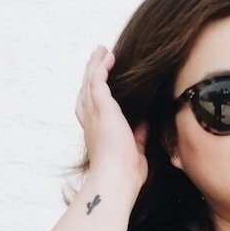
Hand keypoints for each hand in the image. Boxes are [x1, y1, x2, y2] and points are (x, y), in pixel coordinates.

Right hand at [75, 46, 147, 199]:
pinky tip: (108, 56)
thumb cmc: (125, 174)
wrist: (116, 179)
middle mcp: (90, 121)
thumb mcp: (134, 151)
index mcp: (96, 133)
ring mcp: (93, 113)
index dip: (92, 94)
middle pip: (85, 90)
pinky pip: (98, 80)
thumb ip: (137, 136)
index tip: (98, 82)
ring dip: (95, 65)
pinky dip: (102, 67)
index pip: (90, 109)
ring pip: (89, 82)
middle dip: (90, 73)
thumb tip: (143, 124)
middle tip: (96, 58)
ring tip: (101, 51)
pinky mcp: (101, 108)